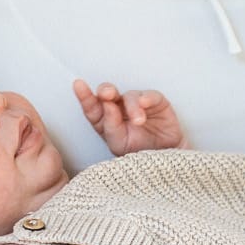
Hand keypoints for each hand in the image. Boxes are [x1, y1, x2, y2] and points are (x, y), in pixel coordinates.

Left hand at [74, 79, 188, 153]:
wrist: (166, 159)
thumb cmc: (139, 153)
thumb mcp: (119, 144)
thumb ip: (110, 126)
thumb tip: (107, 105)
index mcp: (105, 120)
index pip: (92, 107)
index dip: (85, 96)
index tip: (78, 84)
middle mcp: (119, 109)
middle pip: (108, 94)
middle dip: (106, 91)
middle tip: (107, 94)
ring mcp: (138, 104)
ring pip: (130, 96)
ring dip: (132, 107)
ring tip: (138, 121)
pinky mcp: (156, 103)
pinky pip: (150, 95)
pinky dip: (147, 98)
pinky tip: (145, 104)